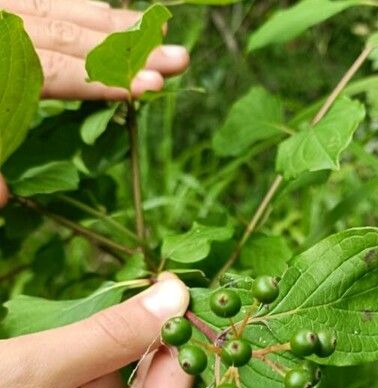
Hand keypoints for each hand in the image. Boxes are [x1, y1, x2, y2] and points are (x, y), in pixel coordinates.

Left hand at [0, 0, 189, 206]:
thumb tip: (3, 196)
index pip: (45, 68)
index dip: (101, 79)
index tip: (151, 87)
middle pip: (58, 29)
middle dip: (123, 46)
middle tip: (178, 57)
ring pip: (50, 5)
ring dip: (109, 20)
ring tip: (157, 28)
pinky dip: (76, 5)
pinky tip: (105, 12)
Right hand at [0, 274, 192, 387]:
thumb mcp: (26, 372)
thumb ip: (106, 336)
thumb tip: (175, 294)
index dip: (182, 366)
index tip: (197, 313)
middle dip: (153, 353)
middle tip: (174, 302)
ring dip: (121, 351)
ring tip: (141, 307)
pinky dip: (91, 358)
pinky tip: (103, 327)